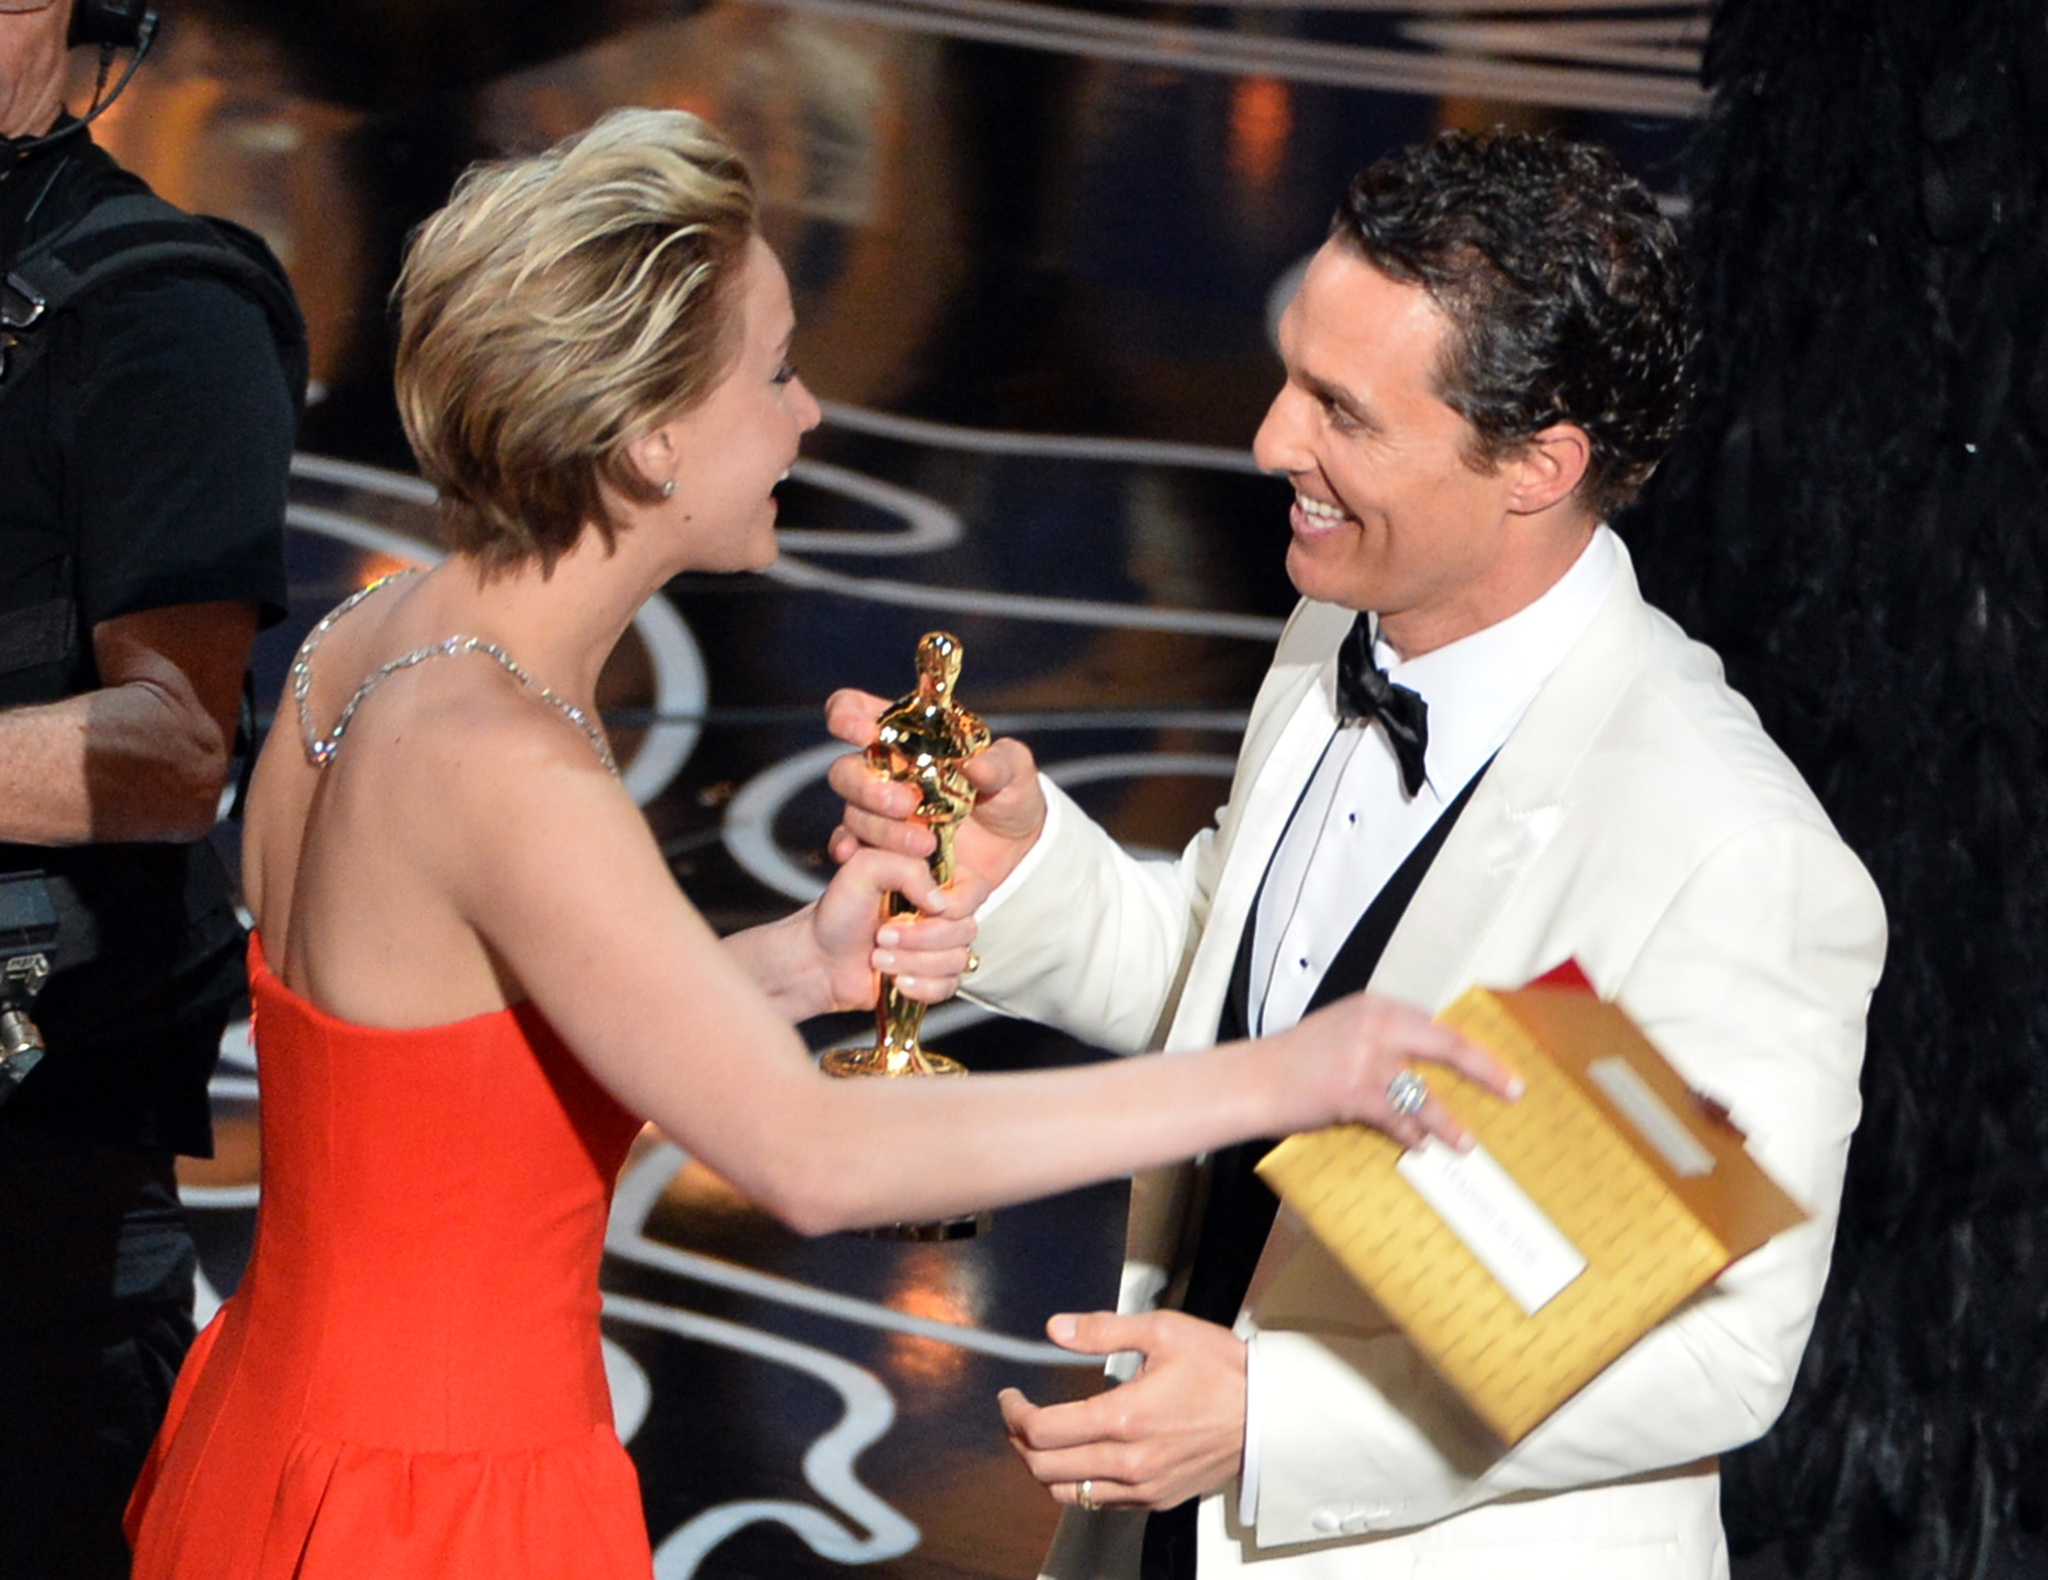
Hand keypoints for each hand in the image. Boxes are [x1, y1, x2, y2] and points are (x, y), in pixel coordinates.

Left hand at [809, 845, 985, 1011]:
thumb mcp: (863, 869)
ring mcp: (940, 948)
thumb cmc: (838, 911)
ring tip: (879, 958)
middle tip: (882, 936)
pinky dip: (921, 986)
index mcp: (935, 881)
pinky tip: (895, 981)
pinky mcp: (933, 978)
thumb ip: (906, 869)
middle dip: (921, 937)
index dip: (953, 904)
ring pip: (958, 960)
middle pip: (967, 929)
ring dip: (914, 962)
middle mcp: (943, 913)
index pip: (975, 889)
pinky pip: (949, 987)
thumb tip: (941, 901)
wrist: (819, 958)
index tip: (918, 907)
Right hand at [824, 687, 1047, 889]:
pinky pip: (849, 846)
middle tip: (906, 804)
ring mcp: (879, 811)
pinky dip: (847, 848)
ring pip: (854, 812)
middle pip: (846, 770)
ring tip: (926, 844)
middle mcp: (884, 771)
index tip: (864, 730)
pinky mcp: (880, 847)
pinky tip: (853, 855)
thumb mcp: (1016, 772)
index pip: (856, 710)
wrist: (1015, 851)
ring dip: (881, 828)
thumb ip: (1000, 763)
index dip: (847, 714)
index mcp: (908, 736)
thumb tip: (976, 765)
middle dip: (867, 786)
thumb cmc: (1010, 794)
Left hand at [1000, 1310, 1246, 1511]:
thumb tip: (1057, 1328)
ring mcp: (1142, 1487)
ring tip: (1041, 1440)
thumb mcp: (1164, 1331)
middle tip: (1017, 1416)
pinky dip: (1078, 1484)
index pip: (1044, 1430)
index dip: (1014, 1413)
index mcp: (1125, 1418)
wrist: (1269, 1415)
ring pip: (1067, 1493)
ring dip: (1043, 1468)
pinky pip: (1100, 1503)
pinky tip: (1081, 1457)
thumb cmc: (1221, 1370)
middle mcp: (1129, 1461)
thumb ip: (1104, 1329)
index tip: (1011, 1397)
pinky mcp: (1156, 1499)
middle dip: (1019, 1441)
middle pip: (1045, 1468)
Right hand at [1271, 991, 1523, 1151]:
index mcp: (1375, 1006)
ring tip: (1466, 1142)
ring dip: (1448, 1121)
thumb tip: (1425, 1071)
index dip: (1471, 1046)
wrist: (1252, 1079)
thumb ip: (1382, 1041)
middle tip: (1513, 1089)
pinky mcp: (1353, 1091)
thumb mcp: (1342, 1033)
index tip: (1498, 1063)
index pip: (1436, 1023)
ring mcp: (1365, 1058)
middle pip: (1446, 1044)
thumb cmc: (1295, 1061)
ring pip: (1424, 1093)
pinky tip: (1417, 1147)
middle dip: (1485, 1068)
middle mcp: (1375, 1024)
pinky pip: (1397, 1118)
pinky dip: (1411, 1135)